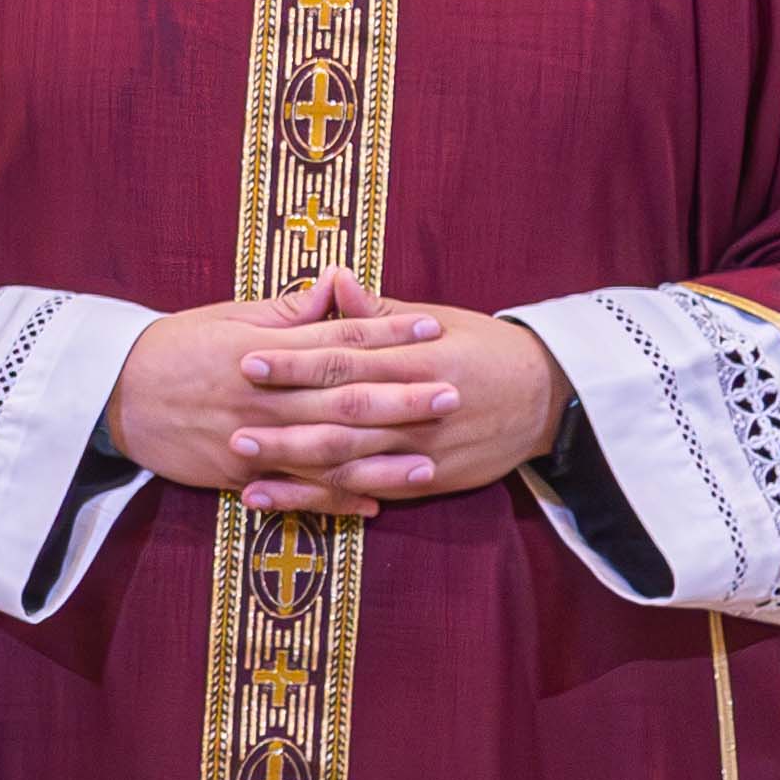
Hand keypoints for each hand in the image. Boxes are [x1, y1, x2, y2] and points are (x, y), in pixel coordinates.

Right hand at [106, 271, 452, 517]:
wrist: (112, 395)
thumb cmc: (171, 347)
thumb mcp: (225, 317)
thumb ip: (285, 312)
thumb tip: (334, 287)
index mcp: (264, 350)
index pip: (337, 338)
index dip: (387, 332)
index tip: (431, 326)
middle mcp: (264, 396)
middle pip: (345, 397)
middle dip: (402, 396)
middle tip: (452, 392)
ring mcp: (253, 439)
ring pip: (328, 452)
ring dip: (382, 458)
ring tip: (431, 460)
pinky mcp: (238, 474)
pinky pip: (294, 492)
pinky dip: (334, 501)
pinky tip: (375, 505)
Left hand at [224, 288, 568, 514]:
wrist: (548, 398)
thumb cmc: (484, 349)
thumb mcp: (436, 321)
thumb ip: (377, 312)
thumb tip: (332, 278)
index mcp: (413, 359)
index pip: (344, 359)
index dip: (294, 362)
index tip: (247, 358)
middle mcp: (415, 407)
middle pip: (340, 415)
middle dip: (284, 420)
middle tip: (231, 422)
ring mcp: (421, 449)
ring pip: (350, 461)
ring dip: (295, 466)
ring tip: (244, 468)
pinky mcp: (426, 480)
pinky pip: (368, 490)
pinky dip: (325, 499)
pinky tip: (284, 501)